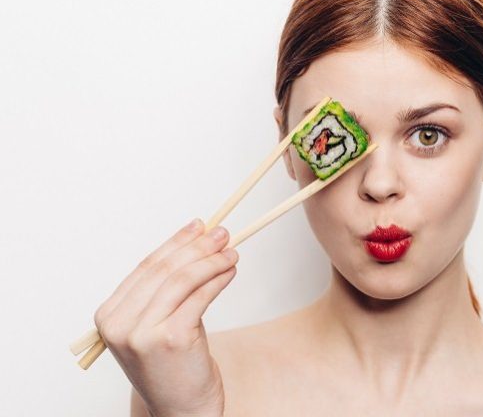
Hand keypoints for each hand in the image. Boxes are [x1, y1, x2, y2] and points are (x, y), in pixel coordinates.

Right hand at [93, 219, 237, 416]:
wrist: (180, 411)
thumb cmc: (171, 368)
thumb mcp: (155, 327)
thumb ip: (163, 292)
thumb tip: (195, 245)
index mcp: (109, 316)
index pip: (146, 267)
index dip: (175, 243)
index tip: (198, 226)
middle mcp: (120, 323)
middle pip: (165, 270)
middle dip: (197, 247)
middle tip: (222, 233)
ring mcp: (143, 332)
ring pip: (183, 280)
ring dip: (211, 261)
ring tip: (231, 251)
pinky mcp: (171, 338)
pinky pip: (200, 297)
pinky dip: (218, 279)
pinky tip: (230, 271)